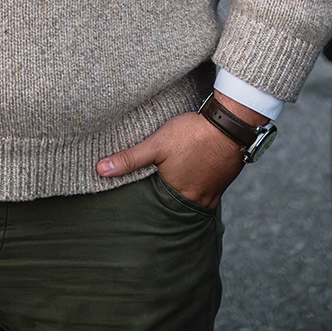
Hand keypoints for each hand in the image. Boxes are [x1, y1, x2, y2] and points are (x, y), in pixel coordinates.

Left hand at [96, 92, 266, 209]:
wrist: (231, 124)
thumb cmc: (192, 133)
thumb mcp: (156, 143)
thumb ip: (129, 159)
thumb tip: (100, 170)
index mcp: (176, 194)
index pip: (156, 207)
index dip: (147, 202)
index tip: (137, 200)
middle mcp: (196, 200)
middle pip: (175, 206)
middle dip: (165, 201)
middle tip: (156, 192)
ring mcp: (212, 194)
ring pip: (192, 200)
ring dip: (183, 194)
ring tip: (174, 184)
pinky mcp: (223, 184)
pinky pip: (207, 193)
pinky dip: (198, 187)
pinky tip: (194, 176)